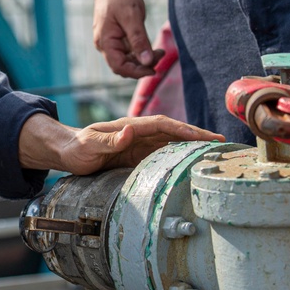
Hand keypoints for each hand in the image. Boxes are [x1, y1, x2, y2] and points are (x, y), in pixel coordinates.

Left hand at [56, 115, 223, 174]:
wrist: (68, 152)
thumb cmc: (77, 147)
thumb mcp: (89, 144)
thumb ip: (109, 139)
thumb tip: (129, 132)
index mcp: (130, 126)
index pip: (163, 125)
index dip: (184, 129)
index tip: (203, 137)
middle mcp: (139, 133)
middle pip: (173, 132)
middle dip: (197, 136)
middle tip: (220, 143)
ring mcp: (140, 144)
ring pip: (172, 143)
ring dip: (192, 146)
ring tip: (215, 153)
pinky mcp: (139, 156)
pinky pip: (164, 155)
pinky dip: (180, 157)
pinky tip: (193, 164)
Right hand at [93, 0, 162, 77]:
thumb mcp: (132, 16)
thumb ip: (139, 40)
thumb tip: (147, 62)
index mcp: (105, 41)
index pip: (119, 66)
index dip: (136, 72)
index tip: (154, 69)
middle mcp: (105, 44)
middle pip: (123, 65)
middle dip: (142, 65)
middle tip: (161, 54)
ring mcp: (110, 41)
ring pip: (127, 60)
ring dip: (143, 59)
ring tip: (159, 51)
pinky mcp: (117, 37)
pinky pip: (128, 51)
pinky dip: (140, 52)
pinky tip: (151, 47)